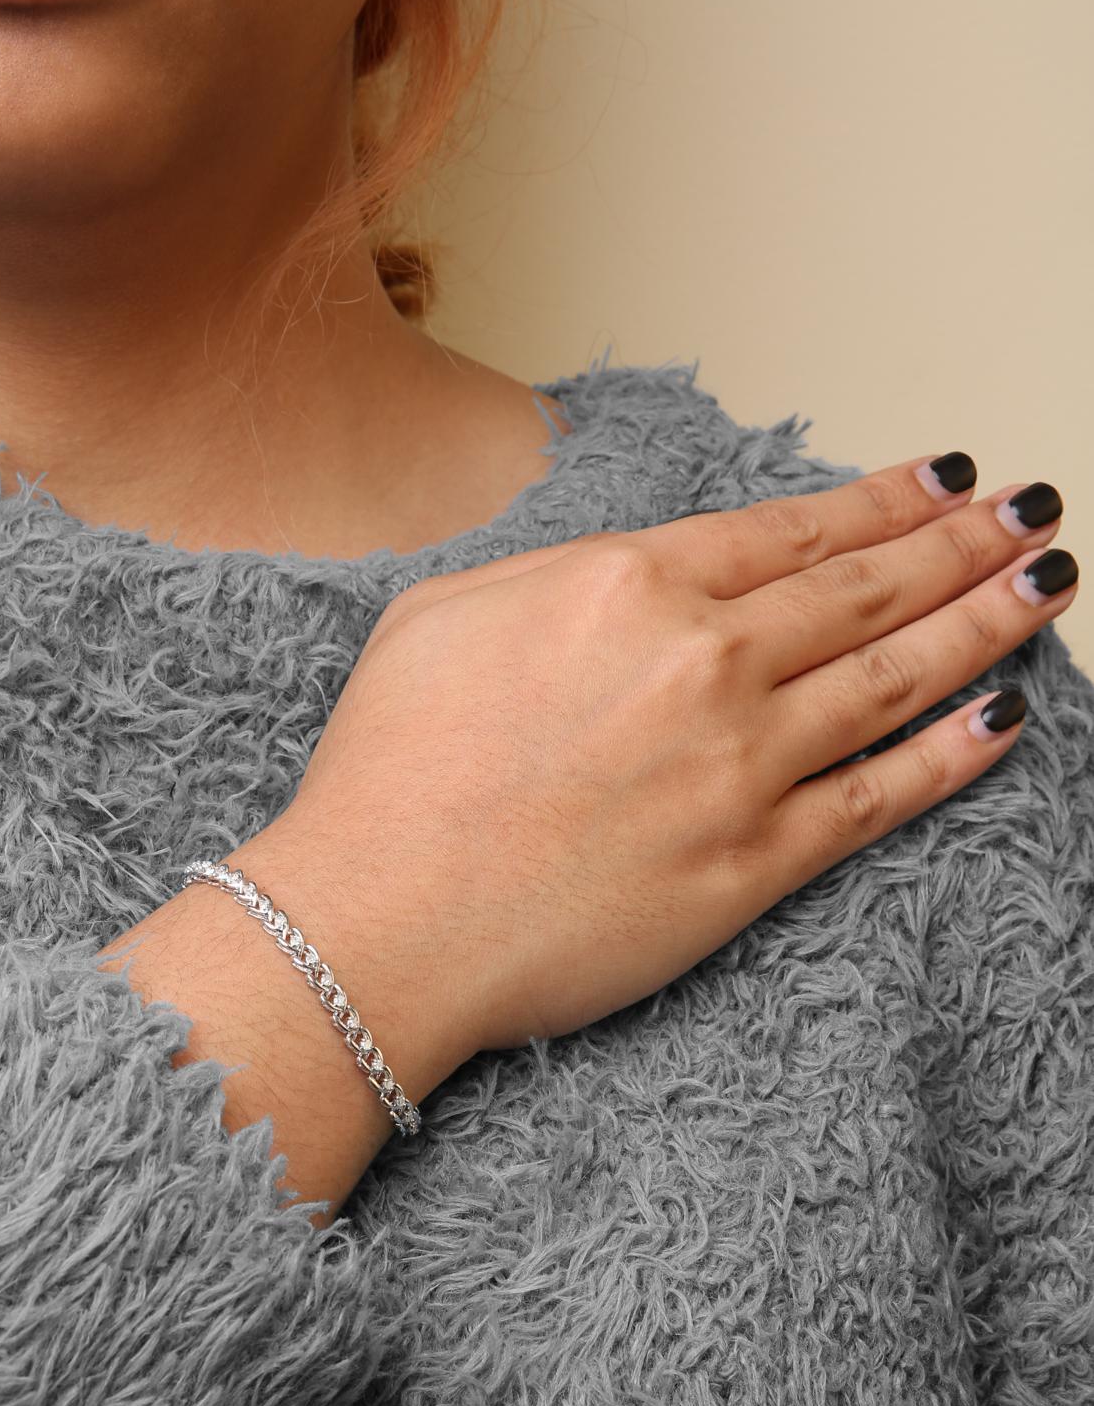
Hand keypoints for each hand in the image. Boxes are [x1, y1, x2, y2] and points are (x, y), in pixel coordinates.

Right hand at [280, 455, 1076, 1056]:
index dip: (880, 501)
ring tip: (1047, 582)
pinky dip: (950, 755)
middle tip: (1031, 511)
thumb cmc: (386, 778)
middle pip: (866, 587)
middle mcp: (703, 662)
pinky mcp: (752, 864)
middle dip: (964, 542)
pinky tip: (1003, 720)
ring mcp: (738, 765)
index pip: (790, 529)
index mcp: (627, 587)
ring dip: (986, 621)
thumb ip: (553, 576)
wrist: (378, 923)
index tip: (941, 482)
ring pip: (895, 677)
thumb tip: (628, 573)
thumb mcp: (441, 618)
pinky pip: (878, 797)